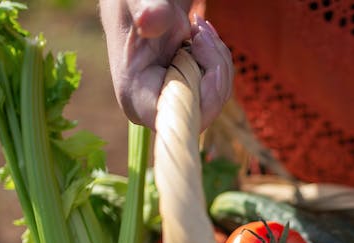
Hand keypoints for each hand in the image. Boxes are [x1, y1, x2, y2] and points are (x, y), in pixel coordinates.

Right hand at [100, 0, 232, 128]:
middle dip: (214, 67)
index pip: (178, 118)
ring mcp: (174, 103)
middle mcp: (156, 108)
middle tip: (200, 31)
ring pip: (216, 97)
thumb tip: (148, 21)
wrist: (143, 5)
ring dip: (217, 59)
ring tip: (198, 29)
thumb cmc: (136, 3)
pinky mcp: (188, 95)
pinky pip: (218, 87)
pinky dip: (218, 60)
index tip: (205, 56)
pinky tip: (202, 38)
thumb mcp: (139, 1)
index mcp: (135, 97)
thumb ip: (149, 12)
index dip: (203, 97)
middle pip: (204, 109)